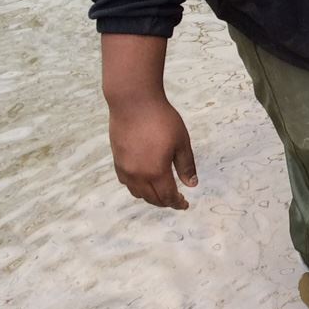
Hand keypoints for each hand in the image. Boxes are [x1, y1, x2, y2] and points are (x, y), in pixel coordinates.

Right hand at [108, 94, 196, 209]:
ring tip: (161, 192)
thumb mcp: (181, 142)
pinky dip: (137, 187)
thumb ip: (186, 165)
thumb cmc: (162, 120)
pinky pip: (126, 182)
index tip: (185, 204)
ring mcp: (125, 169)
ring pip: (137, 193)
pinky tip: (144, 181)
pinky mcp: (117, 160)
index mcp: (156, 172)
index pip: (167, 196)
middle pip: (151, 198)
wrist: (134, 103)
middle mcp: (137, 175)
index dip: (177, 203)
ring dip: (150, 196)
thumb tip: (191, 184)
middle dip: (165, 202)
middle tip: (176, 200)